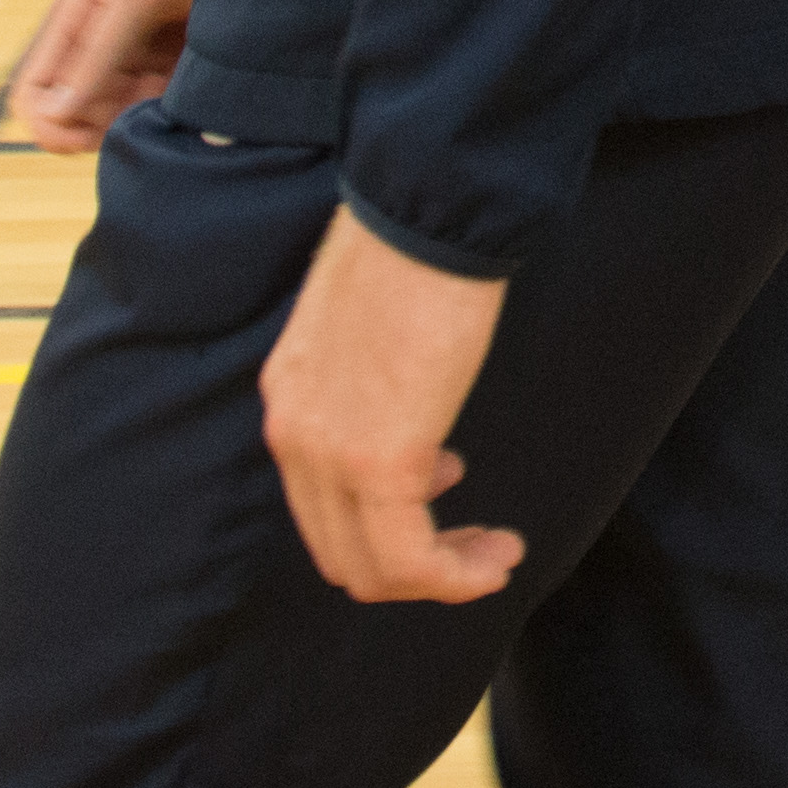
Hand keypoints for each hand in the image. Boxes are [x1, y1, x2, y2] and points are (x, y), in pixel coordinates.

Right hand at [8, 0, 225, 151]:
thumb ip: (99, 51)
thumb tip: (54, 116)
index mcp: (76, 18)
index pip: (33, 95)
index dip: (51, 126)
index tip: (91, 132)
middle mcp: (101, 37)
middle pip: (79, 114)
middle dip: (108, 119)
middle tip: (155, 97)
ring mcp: (141, 48)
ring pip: (121, 113)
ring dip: (145, 112)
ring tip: (181, 81)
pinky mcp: (179, 56)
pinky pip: (160, 104)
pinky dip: (174, 105)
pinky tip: (197, 81)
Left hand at [262, 210, 521, 605]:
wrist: (426, 210)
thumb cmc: (414, 245)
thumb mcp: (365, 324)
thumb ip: (368, 377)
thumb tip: (411, 414)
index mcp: (290, 399)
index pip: (321, 504)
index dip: (384, 521)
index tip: (449, 490)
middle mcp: (294, 435)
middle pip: (341, 552)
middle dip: (416, 566)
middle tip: (478, 546)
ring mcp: (329, 454)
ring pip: (375, 568)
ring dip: (441, 577)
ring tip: (495, 553)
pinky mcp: (381, 462)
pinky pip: (411, 557)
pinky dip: (455, 576)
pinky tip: (497, 555)